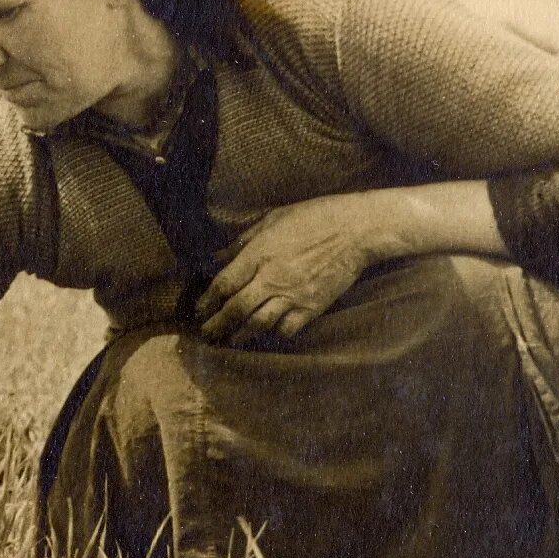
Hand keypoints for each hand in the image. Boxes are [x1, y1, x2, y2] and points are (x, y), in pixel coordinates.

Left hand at [195, 196, 375, 346]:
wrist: (358, 229)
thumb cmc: (314, 217)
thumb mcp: (273, 219)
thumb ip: (242, 241)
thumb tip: (217, 257)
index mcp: (260, 255)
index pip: (224, 284)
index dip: (208, 300)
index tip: (200, 309)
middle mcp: (273, 278)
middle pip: (236, 309)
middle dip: (217, 324)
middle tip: (206, 333)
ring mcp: (293, 295)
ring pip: (258, 324)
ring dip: (240, 336)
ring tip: (230, 341)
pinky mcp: (313, 307)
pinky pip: (287, 329)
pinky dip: (274, 334)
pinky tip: (267, 334)